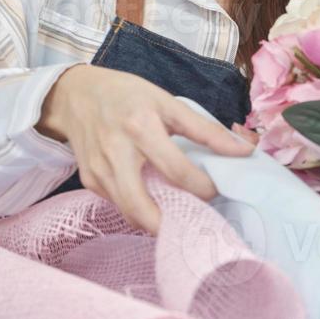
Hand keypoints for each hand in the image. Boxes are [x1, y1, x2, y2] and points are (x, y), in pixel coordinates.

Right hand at [36, 65, 253, 232]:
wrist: (75, 94)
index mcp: (141, 127)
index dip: (203, 188)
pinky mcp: (88, 181)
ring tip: (176, 211)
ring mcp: (98, 170)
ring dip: (155, 221)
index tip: (214, 190)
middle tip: (193, 218)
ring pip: (130, 213)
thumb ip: (206, 129)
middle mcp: (116, 152)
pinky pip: (118, 205)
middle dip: (173, 224)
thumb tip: (244, 150)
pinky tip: (151, 197)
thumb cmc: (127, 95)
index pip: (178, 171)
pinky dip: (138, 208)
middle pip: (144, 208)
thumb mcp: (167, 101)